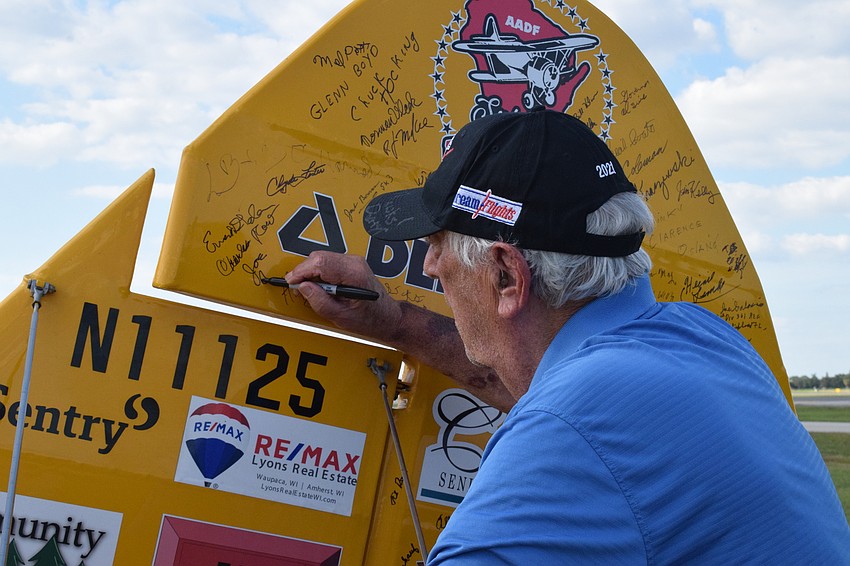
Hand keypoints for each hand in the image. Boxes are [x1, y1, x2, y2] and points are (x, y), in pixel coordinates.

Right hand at [285, 251, 401, 341]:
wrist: (386, 317)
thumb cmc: (369, 319)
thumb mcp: (340, 316)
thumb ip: (320, 301)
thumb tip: (303, 288)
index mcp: (354, 274)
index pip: (321, 263)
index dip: (302, 271)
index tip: (291, 281)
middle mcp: (355, 263)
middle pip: (319, 258)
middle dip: (304, 272)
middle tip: (298, 288)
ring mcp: (354, 261)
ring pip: (321, 258)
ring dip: (311, 272)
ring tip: (310, 290)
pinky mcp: (351, 264)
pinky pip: (327, 262)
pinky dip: (319, 273)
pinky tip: (320, 287)